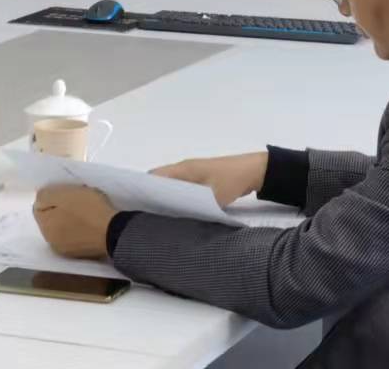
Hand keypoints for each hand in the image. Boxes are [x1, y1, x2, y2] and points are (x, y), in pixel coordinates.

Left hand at [32, 185, 116, 259]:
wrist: (114, 231)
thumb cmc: (88, 209)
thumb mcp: (64, 194)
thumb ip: (45, 195)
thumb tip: (39, 200)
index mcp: (45, 227)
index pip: (39, 206)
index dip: (52, 196)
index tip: (67, 192)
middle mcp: (51, 243)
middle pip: (51, 218)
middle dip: (60, 208)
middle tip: (77, 199)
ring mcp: (67, 251)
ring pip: (63, 227)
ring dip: (70, 218)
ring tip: (86, 209)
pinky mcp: (82, 253)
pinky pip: (75, 235)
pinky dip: (80, 228)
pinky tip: (90, 222)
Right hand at [150, 152, 268, 207]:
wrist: (253, 172)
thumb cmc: (231, 180)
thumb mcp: (211, 196)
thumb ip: (192, 205)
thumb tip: (174, 218)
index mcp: (183, 169)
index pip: (155, 177)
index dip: (144, 189)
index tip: (135, 207)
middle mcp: (184, 169)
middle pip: (160, 181)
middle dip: (151, 196)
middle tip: (144, 217)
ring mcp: (192, 174)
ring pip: (171, 186)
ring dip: (164, 198)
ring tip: (156, 218)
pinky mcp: (199, 180)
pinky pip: (181, 189)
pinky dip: (176, 199)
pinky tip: (176, 214)